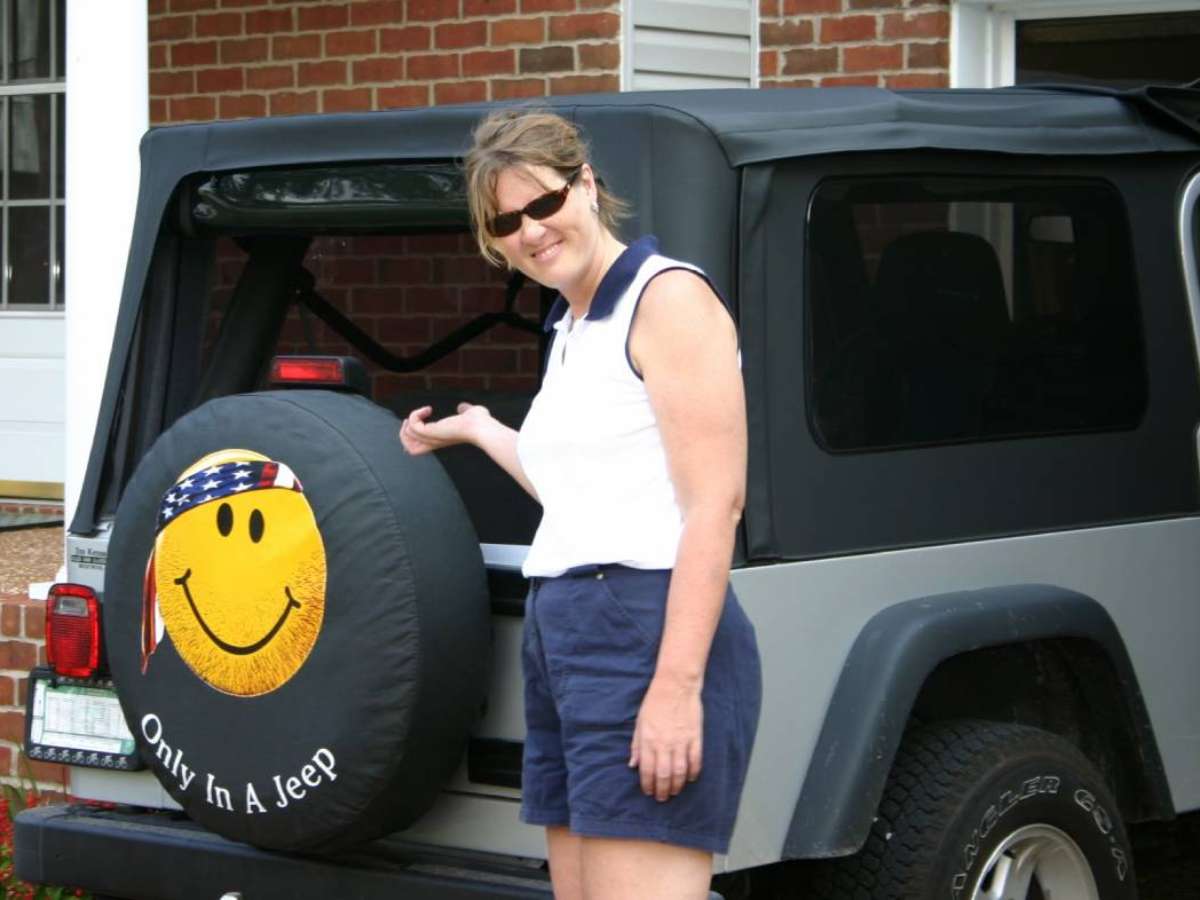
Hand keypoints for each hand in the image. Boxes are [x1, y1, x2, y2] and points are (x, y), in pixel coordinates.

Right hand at [399, 403, 490, 454]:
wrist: (483, 427)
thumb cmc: (481, 423)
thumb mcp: (470, 413)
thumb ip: (464, 410)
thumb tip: (462, 407)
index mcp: (441, 439)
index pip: (420, 447)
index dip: (414, 434)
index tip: (421, 418)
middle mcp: (435, 441)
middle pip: (410, 449)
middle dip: (405, 433)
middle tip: (411, 419)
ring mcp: (433, 438)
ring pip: (408, 437)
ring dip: (409, 421)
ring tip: (421, 412)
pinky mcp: (432, 432)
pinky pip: (413, 426)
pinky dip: (415, 415)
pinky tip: (428, 409)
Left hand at [629, 676, 702, 801]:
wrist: (675, 685)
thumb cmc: (655, 702)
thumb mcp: (640, 722)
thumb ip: (637, 745)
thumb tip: (633, 764)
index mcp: (648, 740)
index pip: (647, 770)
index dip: (647, 784)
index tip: (648, 792)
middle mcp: (664, 744)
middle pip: (663, 775)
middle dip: (662, 790)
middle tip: (662, 798)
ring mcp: (681, 741)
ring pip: (680, 771)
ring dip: (677, 785)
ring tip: (675, 791)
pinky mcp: (695, 737)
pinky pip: (695, 760)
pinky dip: (693, 772)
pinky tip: (690, 778)